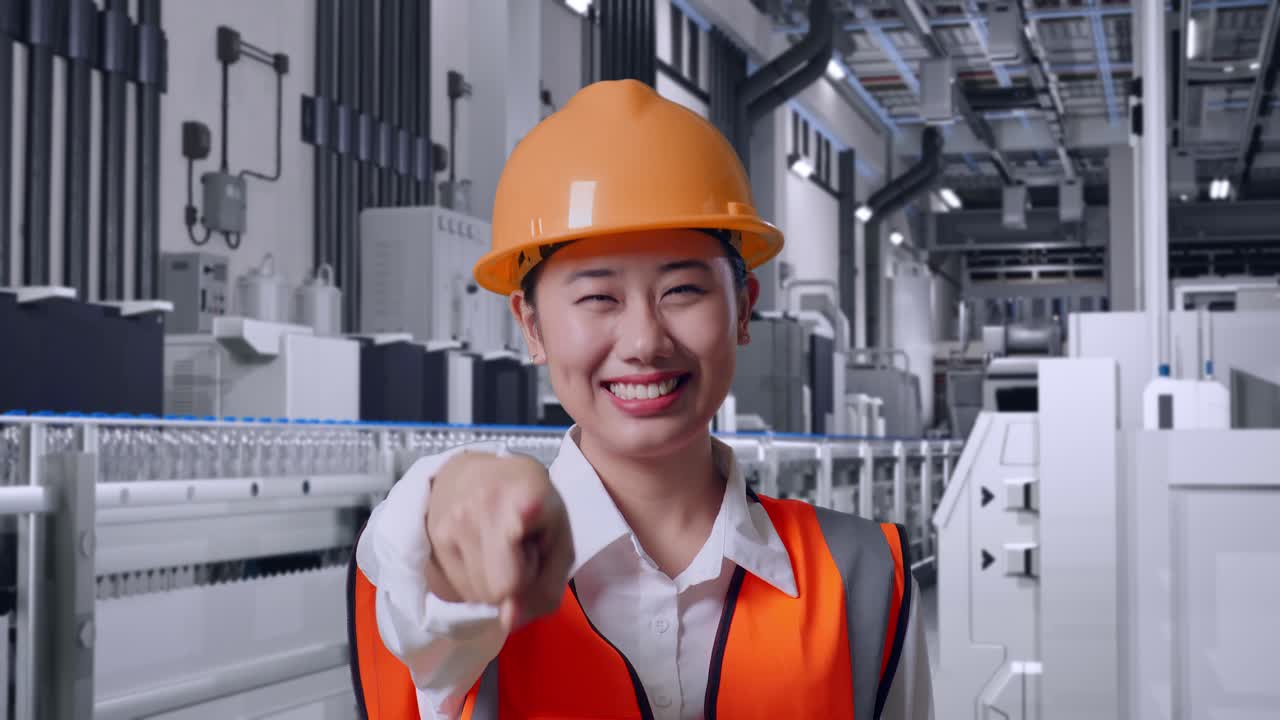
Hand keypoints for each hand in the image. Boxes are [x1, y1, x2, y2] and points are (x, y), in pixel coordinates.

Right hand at [425, 452, 573, 631]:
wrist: (472, 475)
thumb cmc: (532, 508)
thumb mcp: (559, 540)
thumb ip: (546, 587)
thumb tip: (508, 621)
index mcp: (528, 494)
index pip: (518, 523)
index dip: (523, 530)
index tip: (522, 519)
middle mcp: (484, 505)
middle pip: (502, 590)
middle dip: (516, 584)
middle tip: (521, 551)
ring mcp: (454, 522)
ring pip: (480, 596)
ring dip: (495, 583)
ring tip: (500, 548)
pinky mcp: (434, 538)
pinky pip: (461, 591)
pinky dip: (476, 581)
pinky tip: (480, 550)